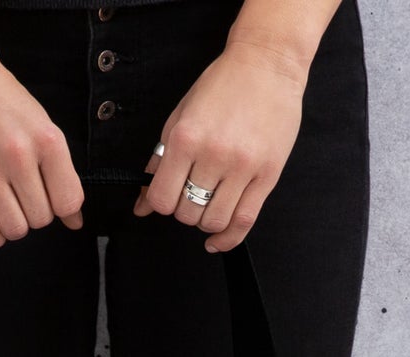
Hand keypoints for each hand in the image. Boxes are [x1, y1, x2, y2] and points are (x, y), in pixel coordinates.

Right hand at [0, 52, 83, 245]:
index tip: (48, 196)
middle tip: (20, 194)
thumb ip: (60, 173)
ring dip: (12, 225)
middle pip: (40, 219)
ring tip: (4, 203)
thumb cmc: (1, 100)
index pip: (68, 201)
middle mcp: (18, 154)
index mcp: (47, 139)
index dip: (60, 208)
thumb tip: (75, 221)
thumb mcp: (41, 126)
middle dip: (34, 213)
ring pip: (14, 228)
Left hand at [134, 37, 308, 251]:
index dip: (161, 203)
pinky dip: (227, 239)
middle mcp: (213, 155)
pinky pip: (243, 222)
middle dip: (185, 210)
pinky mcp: (267, 176)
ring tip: (209, 203)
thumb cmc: (222, 86)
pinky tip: (217, 239)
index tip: (168, 195)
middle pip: (187, 214)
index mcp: (186, 138)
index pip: (162, 199)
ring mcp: (242, 167)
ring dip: (206, 221)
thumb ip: (160, 162)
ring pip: (214, 222)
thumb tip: (142, 205)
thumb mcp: (180, 117)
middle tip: (192, 193)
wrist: (267, 64)